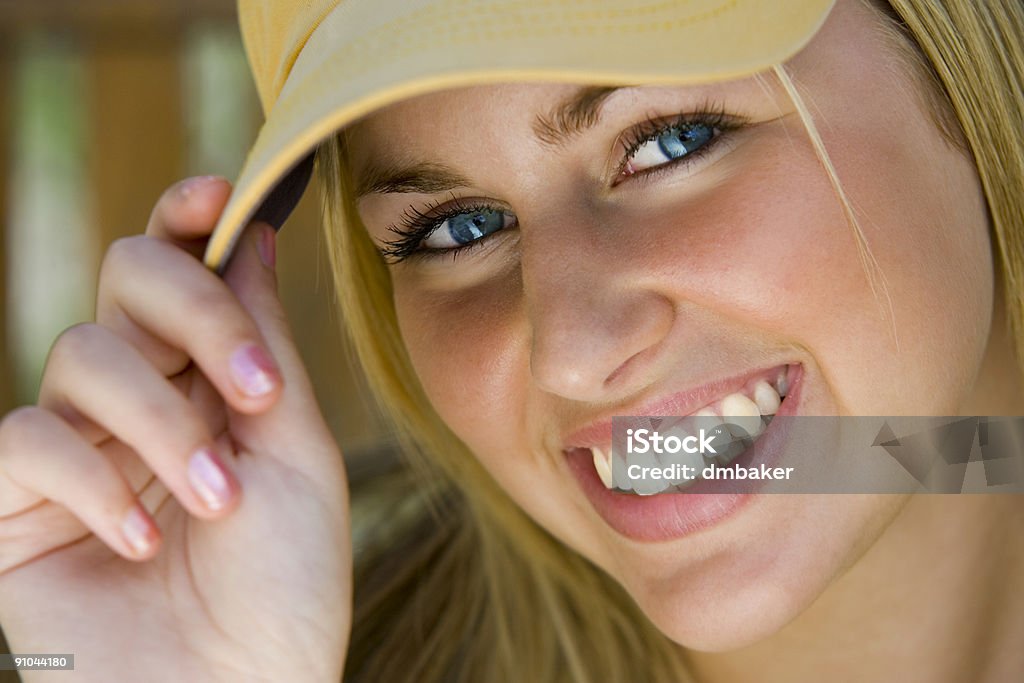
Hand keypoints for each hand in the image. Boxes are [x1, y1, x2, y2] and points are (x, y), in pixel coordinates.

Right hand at [0, 177, 351, 681]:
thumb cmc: (285, 580)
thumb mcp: (295, 449)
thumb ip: (262, 343)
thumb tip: (252, 234)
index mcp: (208, 375)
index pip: (179, 268)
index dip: (186, 218)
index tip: (217, 193)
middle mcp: (139, 395)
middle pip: (125, 277)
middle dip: (191, 310)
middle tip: (252, 387)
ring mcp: (77, 445)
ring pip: (82, 353)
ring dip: (161, 423)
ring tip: (217, 501)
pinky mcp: (16, 505)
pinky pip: (27, 440)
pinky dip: (94, 482)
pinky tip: (147, 541)